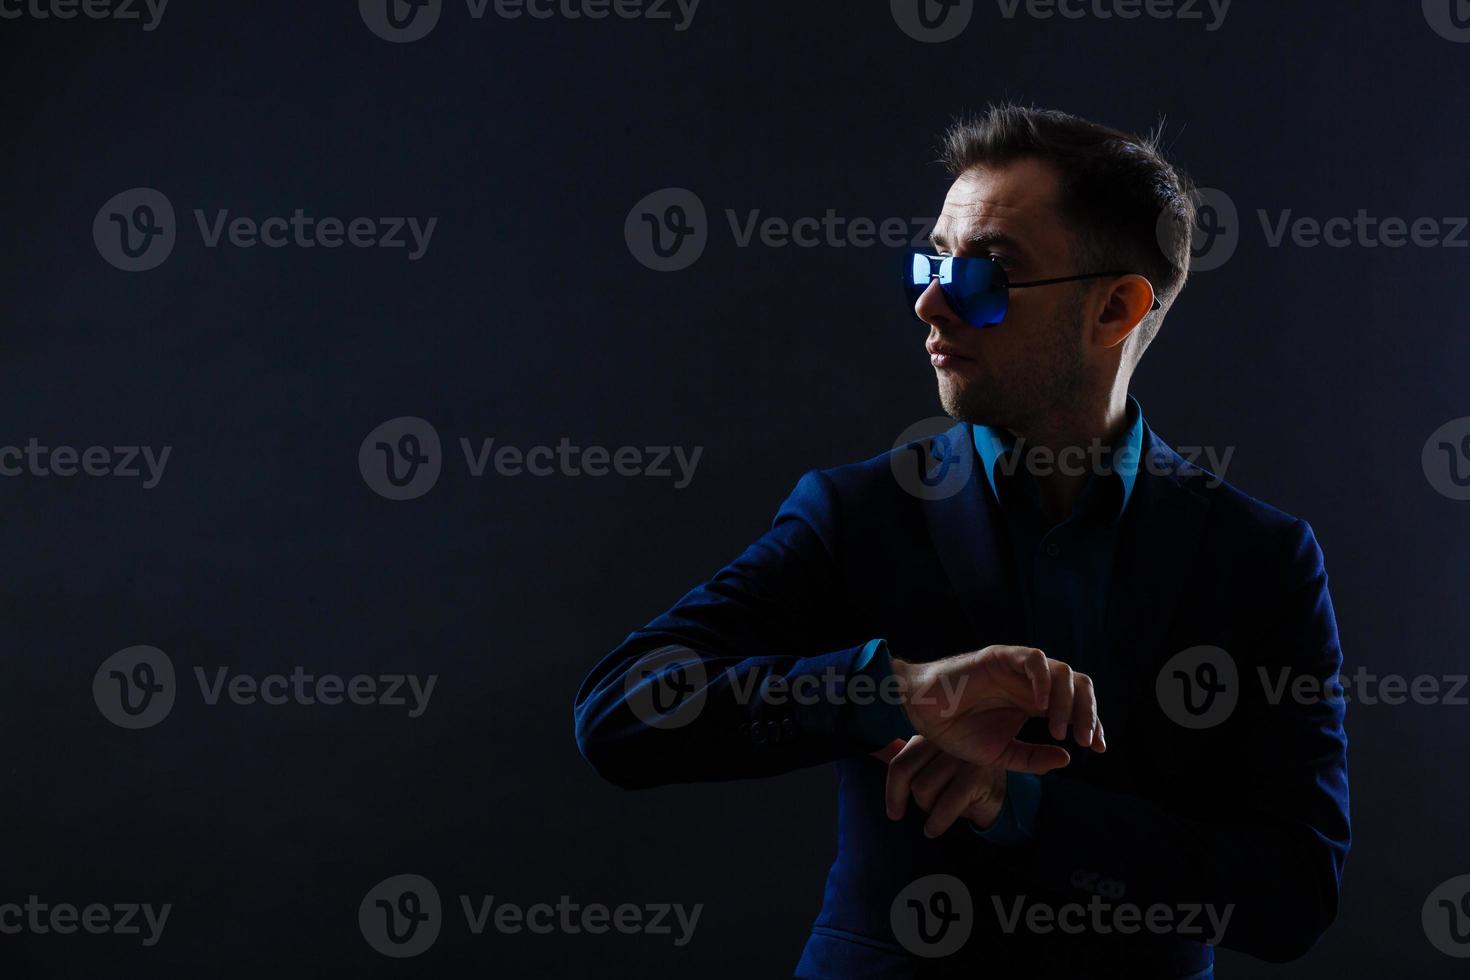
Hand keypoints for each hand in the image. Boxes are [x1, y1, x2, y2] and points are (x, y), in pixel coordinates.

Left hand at [873, 736, 1005, 836]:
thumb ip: (907, 767)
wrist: (1000, 795)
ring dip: (930, 810)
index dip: (892, 792)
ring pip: (924, 791)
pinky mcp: (976, 775)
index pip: (899, 763)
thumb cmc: (959, 784)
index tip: (894, 813)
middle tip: (929, 810)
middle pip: (910, 778)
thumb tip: (870, 755)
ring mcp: (963, 756)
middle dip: (916, 802)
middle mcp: (947, 742)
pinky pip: (945, 805)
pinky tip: (934, 829)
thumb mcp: (931, 771)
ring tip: (943, 811)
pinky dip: (937, 823)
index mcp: (931, 737)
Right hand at [889, 645, 1105, 773]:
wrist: (923, 714)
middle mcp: (1032, 684)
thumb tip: (1067, 759)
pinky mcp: (1001, 656)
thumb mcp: (1001, 754)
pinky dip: (1043, 681)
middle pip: (1079, 686)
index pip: (1077, 707)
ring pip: (1063, 671)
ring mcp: (1018, 668)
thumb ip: (1033, 758)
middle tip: (1085, 741)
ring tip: (1059, 730)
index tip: (1098, 748)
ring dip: (1069, 702)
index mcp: (1035, 703)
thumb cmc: (956, 730)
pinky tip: (1039, 707)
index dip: (1092, 724)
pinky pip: (1034, 659)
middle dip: (1089, 713)